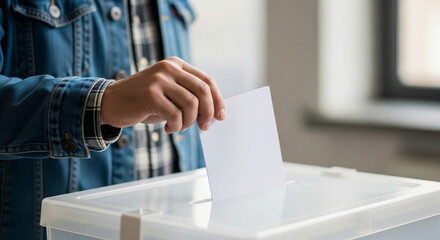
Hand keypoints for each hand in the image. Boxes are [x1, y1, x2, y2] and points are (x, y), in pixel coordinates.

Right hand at [101, 57, 225, 132]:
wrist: (110, 102)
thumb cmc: (143, 101)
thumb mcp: (168, 92)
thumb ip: (188, 95)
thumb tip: (214, 113)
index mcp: (176, 64)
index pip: (207, 81)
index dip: (218, 100)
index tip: (221, 117)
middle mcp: (169, 68)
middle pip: (203, 91)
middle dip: (208, 113)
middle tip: (204, 127)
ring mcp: (159, 80)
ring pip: (191, 105)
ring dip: (189, 122)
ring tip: (179, 127)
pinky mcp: (150, 95)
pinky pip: (175, 115)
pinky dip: (176, 126)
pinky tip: (168, 129)